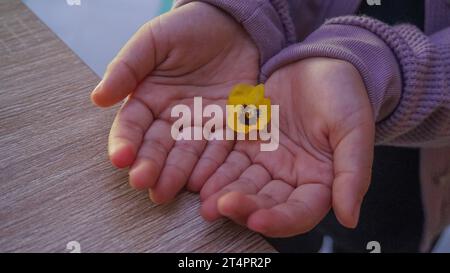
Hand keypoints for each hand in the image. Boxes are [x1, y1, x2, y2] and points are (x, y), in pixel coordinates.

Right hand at [90, 2, 257, 202]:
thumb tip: (98, 97)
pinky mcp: (228, 126)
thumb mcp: (154, 41)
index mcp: (148, 98)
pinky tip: (202, 180)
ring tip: (166, 191)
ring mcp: (200, 124)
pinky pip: (219, 148)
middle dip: (149, 165)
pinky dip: (211, 165)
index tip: (121, 158)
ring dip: (176, 174)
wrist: (233, 24)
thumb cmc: (189, 28)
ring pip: (186, 154)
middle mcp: (172, 117)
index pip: (132, 125)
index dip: (125, 141)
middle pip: (157, 146)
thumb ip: (127, 67)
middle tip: (143, 183)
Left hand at [199, 58, 374, 235]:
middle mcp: (291, 177)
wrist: (320, 62)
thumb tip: (350, 219)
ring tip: (205, 201)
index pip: (300, 212)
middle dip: (243, 208)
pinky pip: (229, 159)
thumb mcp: (354, 130)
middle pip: (266, 202)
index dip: (280, 220)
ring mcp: (267, 160)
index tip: (258, 220)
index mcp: (320, 180)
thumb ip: (352, 174)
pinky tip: (200, 177)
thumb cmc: (344, 94)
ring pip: (243, 184)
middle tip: (219, 208)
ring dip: (224, 194)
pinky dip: (216, 169)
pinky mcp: (247, 142)